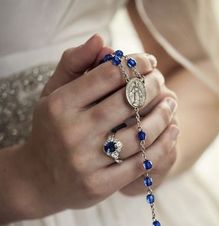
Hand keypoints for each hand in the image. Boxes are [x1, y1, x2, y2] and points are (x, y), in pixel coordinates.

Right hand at [20, 34, 177, 217]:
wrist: (38, 179)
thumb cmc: (51, 131)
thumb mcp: (53, 95)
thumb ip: (73, 64)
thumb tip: (101, 40)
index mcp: (61, 105)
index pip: (108, 75)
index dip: (135, 64)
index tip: (149, 62)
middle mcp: (72, 132)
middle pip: (128, 102)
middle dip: (153, 86)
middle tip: (161, 81)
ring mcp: (86, 161)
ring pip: (139, 134)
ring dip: (163, 116)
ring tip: (171, 104)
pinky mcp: (98, 185)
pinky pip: (140, 164)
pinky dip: (162, 146)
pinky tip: (172, 131)